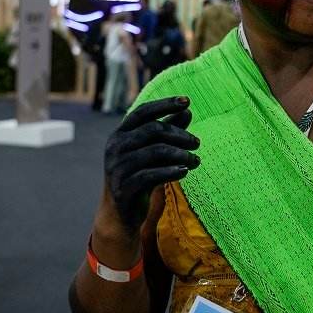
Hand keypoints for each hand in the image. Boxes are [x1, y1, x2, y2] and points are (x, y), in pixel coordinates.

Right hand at [103, 96, 199, 232]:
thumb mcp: (153, 152)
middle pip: (154, 130)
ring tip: (196, 161)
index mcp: (120, 133)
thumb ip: (168, 131)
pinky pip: (153, 174)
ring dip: (182, 155)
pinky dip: (172, 172)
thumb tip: (188, 111)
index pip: (143, 112)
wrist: (121, 211)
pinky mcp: (123, 187)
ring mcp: (117, 167)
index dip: (165, 104)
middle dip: (181, 135)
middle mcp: (115, 147)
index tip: (187, 101)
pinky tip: (185, 172)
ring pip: (157, 151)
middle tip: (197, 143)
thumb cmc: (140, 175)